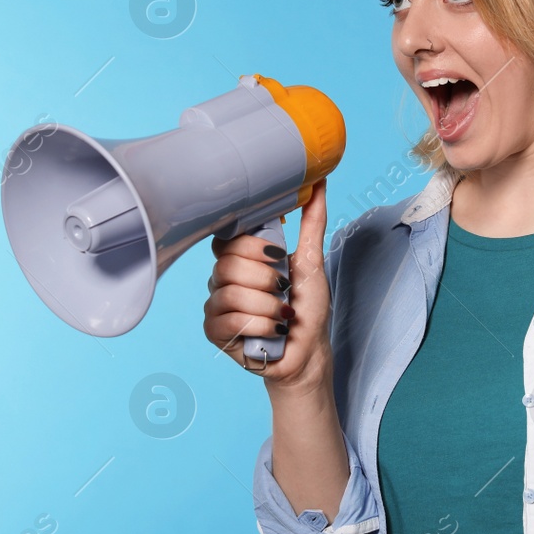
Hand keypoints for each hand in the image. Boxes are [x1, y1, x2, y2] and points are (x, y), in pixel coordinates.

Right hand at [203, 179, 333, 395]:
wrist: (309, 352)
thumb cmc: (307, 308)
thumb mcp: (312, 261)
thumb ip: (312, 222)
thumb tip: (319, 182)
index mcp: (242, 258)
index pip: (228, 238)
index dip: (252, 246)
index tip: (278, 254)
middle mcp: (223, 277)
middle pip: (228, 264)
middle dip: (266, 279)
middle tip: (285, 290)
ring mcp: (216, 304)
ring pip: (228, 292)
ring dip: (266, 306)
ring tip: (283, 314)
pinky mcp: (215, 331)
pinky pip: (226, 320)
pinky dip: (258, 325)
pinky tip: (273, 330)